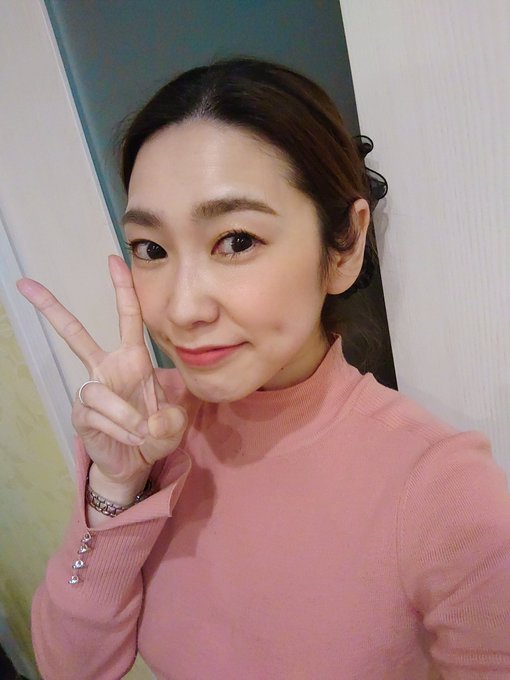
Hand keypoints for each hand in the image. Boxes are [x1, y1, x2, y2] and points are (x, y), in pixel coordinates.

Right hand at [16, 255, 186, 493]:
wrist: (136, 462)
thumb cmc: (154, 432)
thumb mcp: (174, 424)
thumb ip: (172, 419)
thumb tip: (150, 421)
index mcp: (132, 360)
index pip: (128, 318)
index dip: (122, 289)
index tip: (113, 259)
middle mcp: (107, 370)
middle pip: (75, 336)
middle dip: (52, 309)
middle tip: (25, 284)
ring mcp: (91, 391)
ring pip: (98, 392)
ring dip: (125, 416)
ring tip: (142, 433)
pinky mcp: (80, 414)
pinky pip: (97, 416)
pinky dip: (120, 429)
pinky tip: (131, 438)